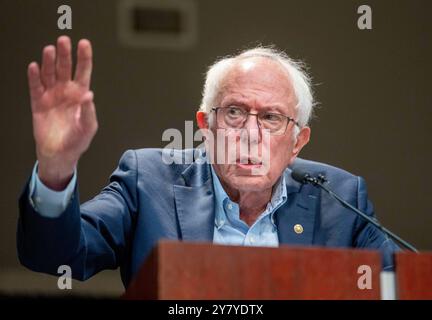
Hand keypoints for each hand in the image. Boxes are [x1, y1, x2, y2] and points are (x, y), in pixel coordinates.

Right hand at [27, 36, 97, 189]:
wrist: (59, 154)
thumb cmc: (77, 140)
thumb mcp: (88, 127)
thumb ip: (89, 111)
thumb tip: (89, 95)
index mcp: (80, 95)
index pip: (83, 72)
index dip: (84, 58)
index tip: (84, 43)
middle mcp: (66, 92)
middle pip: (65, 68)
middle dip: (65, 54)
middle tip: (63, 41)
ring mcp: (52, 96)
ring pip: (49, 74)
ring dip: (49, 62)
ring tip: (49, 50)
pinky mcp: (38, 103)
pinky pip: (35, 87)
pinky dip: (34, 77)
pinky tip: (34, 66)